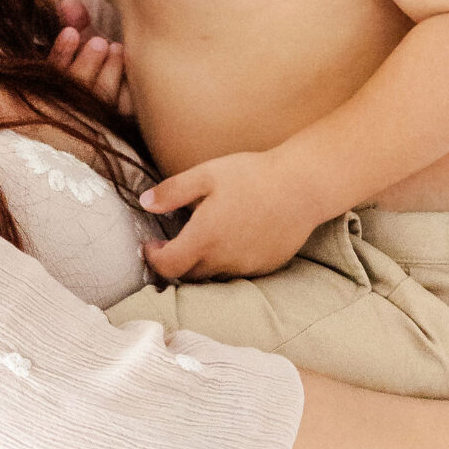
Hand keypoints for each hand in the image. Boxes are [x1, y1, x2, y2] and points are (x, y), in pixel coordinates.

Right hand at [47, 0, 132, 114]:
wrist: (132, 76)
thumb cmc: (99, 56)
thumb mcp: (85, 38)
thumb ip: (76, 20)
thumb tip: (69, 3)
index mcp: (57, 84)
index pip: (52, 77)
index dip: (60, 56)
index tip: (71, 34)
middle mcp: (74, 104)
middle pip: (76, 93)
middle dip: (86, 66)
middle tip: (99, 44)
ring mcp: (99, 115)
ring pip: (102, 101)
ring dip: (109, 72)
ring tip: (117, 49)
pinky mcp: (124, 118)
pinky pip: (127, 105)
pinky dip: (129, 84)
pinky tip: (131, 64)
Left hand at [139, 148, 320, 280]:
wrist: (302, 186)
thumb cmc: (253, 176)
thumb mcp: (205, 175)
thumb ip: (171, 192)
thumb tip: (145, 203)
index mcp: (204, 239)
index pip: (168, 266)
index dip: (153, 258)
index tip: (151, 246)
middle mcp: (223, 260)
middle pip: (189, 274)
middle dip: (176, 261)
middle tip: (172, 243)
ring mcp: (246, 266)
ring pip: (214, 274)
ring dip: (203, 262)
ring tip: (205, 238)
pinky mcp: (266, 266)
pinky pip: (238, 270)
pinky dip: (228, 260)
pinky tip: (234, 238)